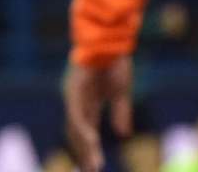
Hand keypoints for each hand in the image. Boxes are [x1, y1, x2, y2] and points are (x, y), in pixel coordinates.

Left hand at [63, 57, 132, 171]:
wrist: (111, 39)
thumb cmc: (115, 61)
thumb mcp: (121, 92)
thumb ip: (120, 112)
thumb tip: (123, 134)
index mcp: (88, 102)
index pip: (87, 131)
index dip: (91, 150)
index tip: (96, 167)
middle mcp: (78, 101)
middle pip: (77, 133)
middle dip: (85, 154)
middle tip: (92, 171)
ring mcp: (74, 95)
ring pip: (76, 127)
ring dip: (84, 147)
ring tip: (92, 165)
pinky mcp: (74, 88)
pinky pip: (77, 113)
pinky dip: (83, 129)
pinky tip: (91, 141)